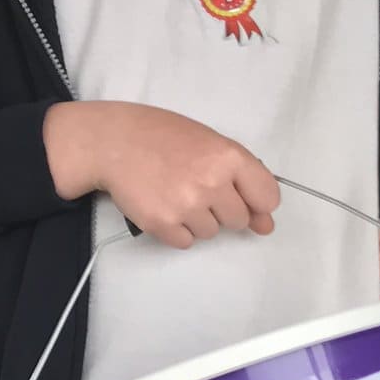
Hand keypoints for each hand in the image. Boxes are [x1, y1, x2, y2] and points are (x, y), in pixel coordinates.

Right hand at [44, 101, 278, 248]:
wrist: (112, 141)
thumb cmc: (163, 137)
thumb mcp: (209, 144)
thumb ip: (243, 181)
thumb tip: (266, 226)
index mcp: (229, 156)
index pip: (267, 197)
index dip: (255, 200)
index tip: (239, 196)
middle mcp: (212, 183)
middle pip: (238, 219)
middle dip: (221, 208)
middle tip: (194, 186)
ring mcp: (186, 206)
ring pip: (211, 232)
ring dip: (196, 219)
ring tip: (173, 191)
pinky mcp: (161, 224)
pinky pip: (185, 242)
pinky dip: (175, 229)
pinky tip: (161, 204)